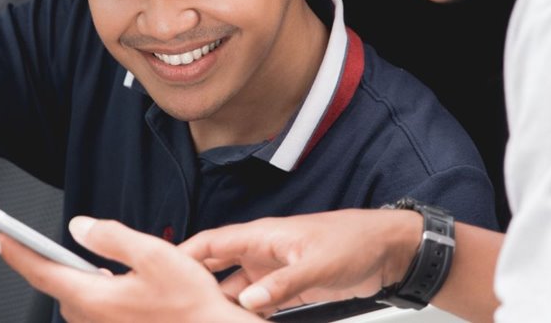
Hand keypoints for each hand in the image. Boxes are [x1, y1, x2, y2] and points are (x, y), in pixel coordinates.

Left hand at [0, 216, 259, 321]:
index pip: (41, 271)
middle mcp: (93, 321)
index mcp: (95, 298)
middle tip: (43, 243)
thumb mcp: (155, 255)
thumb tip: (79, 227)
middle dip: (54, 264)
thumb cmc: (191, 305)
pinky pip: (95, 314)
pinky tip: (118, 288)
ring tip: (94, 265)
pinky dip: (96, 296)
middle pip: (59, 287)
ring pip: (78, 302)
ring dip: (79, 282)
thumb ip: (111, 236)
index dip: (17, 252)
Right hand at [179, 209, 423, 312]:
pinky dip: (246, 314)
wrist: (389, 250)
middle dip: (195, 284)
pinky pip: (259, 302)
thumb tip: (248, 301)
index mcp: (263, 236)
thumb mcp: (318, 265)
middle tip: (176, 305)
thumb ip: (282, 284)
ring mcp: (275, 270)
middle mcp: (263, 252)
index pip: (212, 243)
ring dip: (222, 305)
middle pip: (217, 267)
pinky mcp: (289, 287)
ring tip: (202, 321)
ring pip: (236, 289)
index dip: (184, 256)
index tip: (161, 272)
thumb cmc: (356, 242)